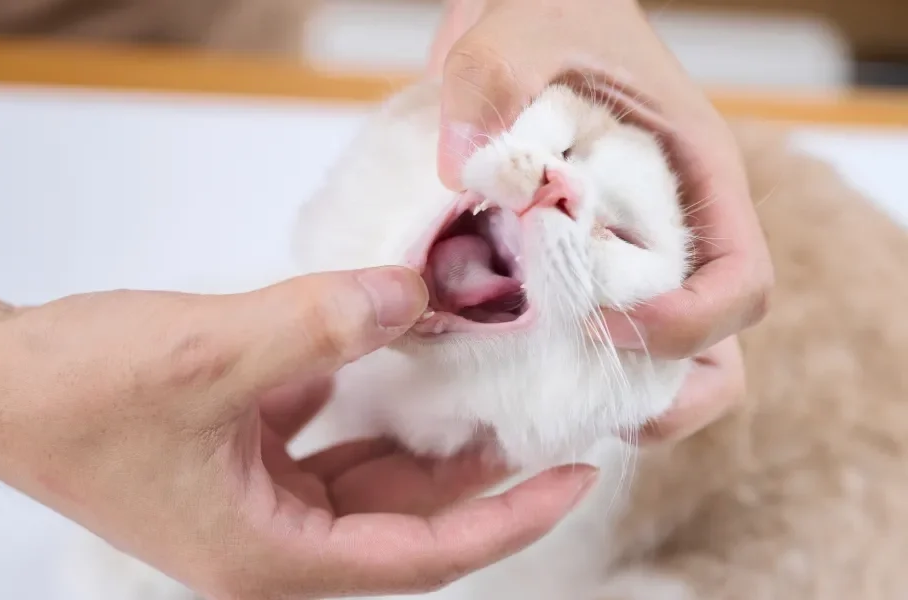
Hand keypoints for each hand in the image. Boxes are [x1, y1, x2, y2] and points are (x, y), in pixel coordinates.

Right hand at [0, 264, 596, 598]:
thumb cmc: (71, 394)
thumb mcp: (210, 355)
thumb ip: (320, 324)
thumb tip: (411, 294)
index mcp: (268, 554)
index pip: (422, 554)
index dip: (508, 519)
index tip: (575, 477)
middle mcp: (269, 539)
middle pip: (404, 514)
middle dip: (475, 466)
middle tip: (540, 410)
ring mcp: (253, 499)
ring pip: (367, 474)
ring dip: (420, 431)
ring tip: (479, 380)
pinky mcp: (237, 456)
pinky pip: (322, 438)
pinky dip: (358, 401)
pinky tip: (384, 355)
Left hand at [429, 0, 771, 440]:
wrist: (531, 12)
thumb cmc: (551, 12)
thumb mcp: (520, 31)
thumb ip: (490, 86)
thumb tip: (463, 170)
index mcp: (696, 179)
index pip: (742, 284)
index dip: (691, 326)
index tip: (610, 325)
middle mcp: (673, 230)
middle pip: (711, 348)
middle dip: (660, 392)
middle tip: (584, 402)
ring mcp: (627, 254)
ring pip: (652, 358)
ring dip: (606, 391)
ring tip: (538, 399)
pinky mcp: (576, 264)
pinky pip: (584, 335)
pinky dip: (552, 363)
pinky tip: (494, 359)